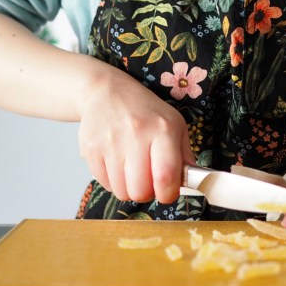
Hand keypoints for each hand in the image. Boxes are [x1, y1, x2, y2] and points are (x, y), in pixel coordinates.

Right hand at [77, 67, 194, 203]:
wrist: (107, 92)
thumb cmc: (146, 111)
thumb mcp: (175, 124)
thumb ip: (185, 155)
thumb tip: (193, 181)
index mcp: (163, 129)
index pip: (166, 176)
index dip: (169, 194)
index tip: (168, 192)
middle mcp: (136, 135)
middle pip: (141, 191)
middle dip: (148, 194)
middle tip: (149, 182)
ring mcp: (111, 143)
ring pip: (121, 192)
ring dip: (130, 189)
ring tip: (133, 172)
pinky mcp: (91, 149)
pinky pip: (105, 184)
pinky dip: (114, 182)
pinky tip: (118, 165)